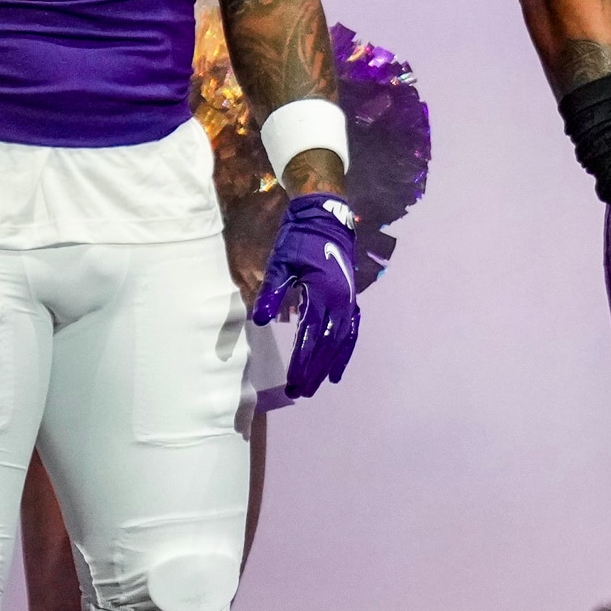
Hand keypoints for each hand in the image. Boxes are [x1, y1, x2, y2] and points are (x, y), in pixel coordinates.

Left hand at [248, 194, 363, 401]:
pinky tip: (336, 369)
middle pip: (328, 345)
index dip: (301, 361)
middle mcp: (342, 303)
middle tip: (300, 392)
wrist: (327, 217)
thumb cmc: (299, 239)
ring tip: (316, 386)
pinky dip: (345, 352)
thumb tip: (259, 320)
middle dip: (313, 370)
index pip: (310, 336)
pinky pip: (351, 332)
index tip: (291, 382)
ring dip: (328, 365)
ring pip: (341, 342)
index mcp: (324, 294)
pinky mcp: (351, 300)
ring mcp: (349, 302)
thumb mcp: (281, 262)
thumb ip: (272, 291)